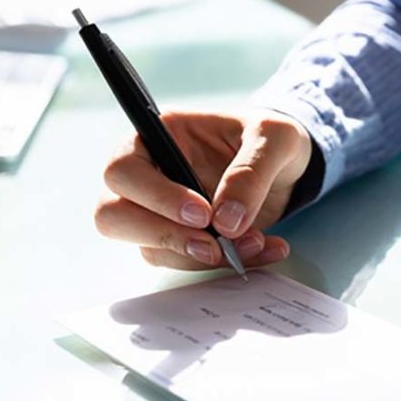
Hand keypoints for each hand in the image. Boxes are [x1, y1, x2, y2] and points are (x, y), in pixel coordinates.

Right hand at [95, 108, 312, 268]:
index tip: (203, 214)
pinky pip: (184, 263)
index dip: (156, 197)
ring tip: (255, 242)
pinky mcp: (179, 238)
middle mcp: (149, 173)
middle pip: (112, 216)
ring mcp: (159, 211)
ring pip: (149, 248)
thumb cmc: (272, 140)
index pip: (124, 170)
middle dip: (164, 236)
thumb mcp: (275, 139)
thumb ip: (251, 172)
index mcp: (159, 135)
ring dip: (201, 257)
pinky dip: (222, 265)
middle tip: (213, 244)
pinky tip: (262, 249)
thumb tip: (225, 222)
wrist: (288, 168)